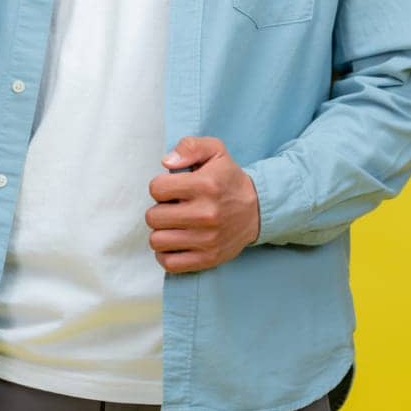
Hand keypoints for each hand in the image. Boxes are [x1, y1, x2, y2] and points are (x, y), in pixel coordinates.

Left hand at [145, 135, 260, 272]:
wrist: (257, 209)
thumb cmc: (228, 179)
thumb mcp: (215, 151)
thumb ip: (189, 147)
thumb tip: (167, 162)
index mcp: (205, 185)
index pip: (157, 189)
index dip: (160, 187)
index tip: (172, 189)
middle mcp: (206, 214)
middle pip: (153, 217)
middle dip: (159, 210)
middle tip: (173, 208)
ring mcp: (207, 239)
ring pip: (157, 241)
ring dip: (161, 232)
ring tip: (174, 225)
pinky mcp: (208, 258)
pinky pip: (170, 263)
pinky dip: (166, 254)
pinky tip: (175, 242)